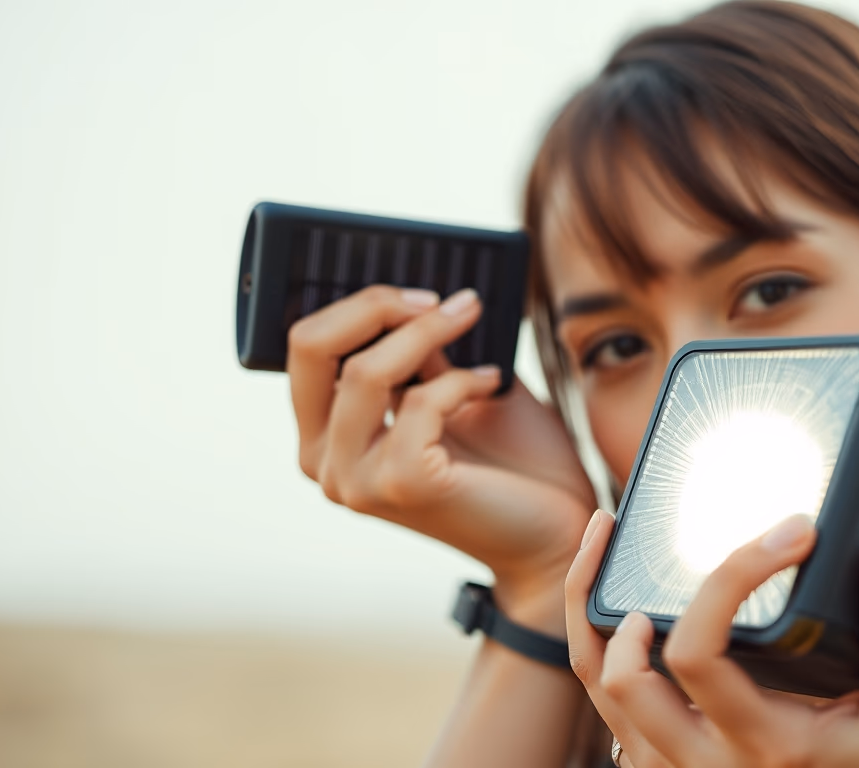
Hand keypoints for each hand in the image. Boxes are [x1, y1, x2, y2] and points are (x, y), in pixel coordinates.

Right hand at [288, 285, 595, 634]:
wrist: (553, 533)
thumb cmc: (511, 464)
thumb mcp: (455, 391)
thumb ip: (422, 355)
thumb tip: (408, 298)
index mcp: (326, 436)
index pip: (306, 347)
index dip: (358, 304)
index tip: (421, 291)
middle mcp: (324, 462)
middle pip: (311, 347)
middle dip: (378, 304)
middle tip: (443, 299)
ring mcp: (355, 481)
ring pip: (366, 371)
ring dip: (430, 333)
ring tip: (474, 321)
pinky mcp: (399, 486)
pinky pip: (419, 403)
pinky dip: (462, 381)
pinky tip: (492, 383)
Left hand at [566, 512, 858, 767]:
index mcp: (765, 741)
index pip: (698, 651)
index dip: (729, 578)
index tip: (785, 537)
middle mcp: (708, 764)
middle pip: (624, 678)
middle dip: (628, 606)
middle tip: (649, 558)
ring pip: (604, 698)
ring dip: (597, 630)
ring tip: (607, 562)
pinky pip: (617, 719)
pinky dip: (606, 664)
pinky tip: (626, 624)